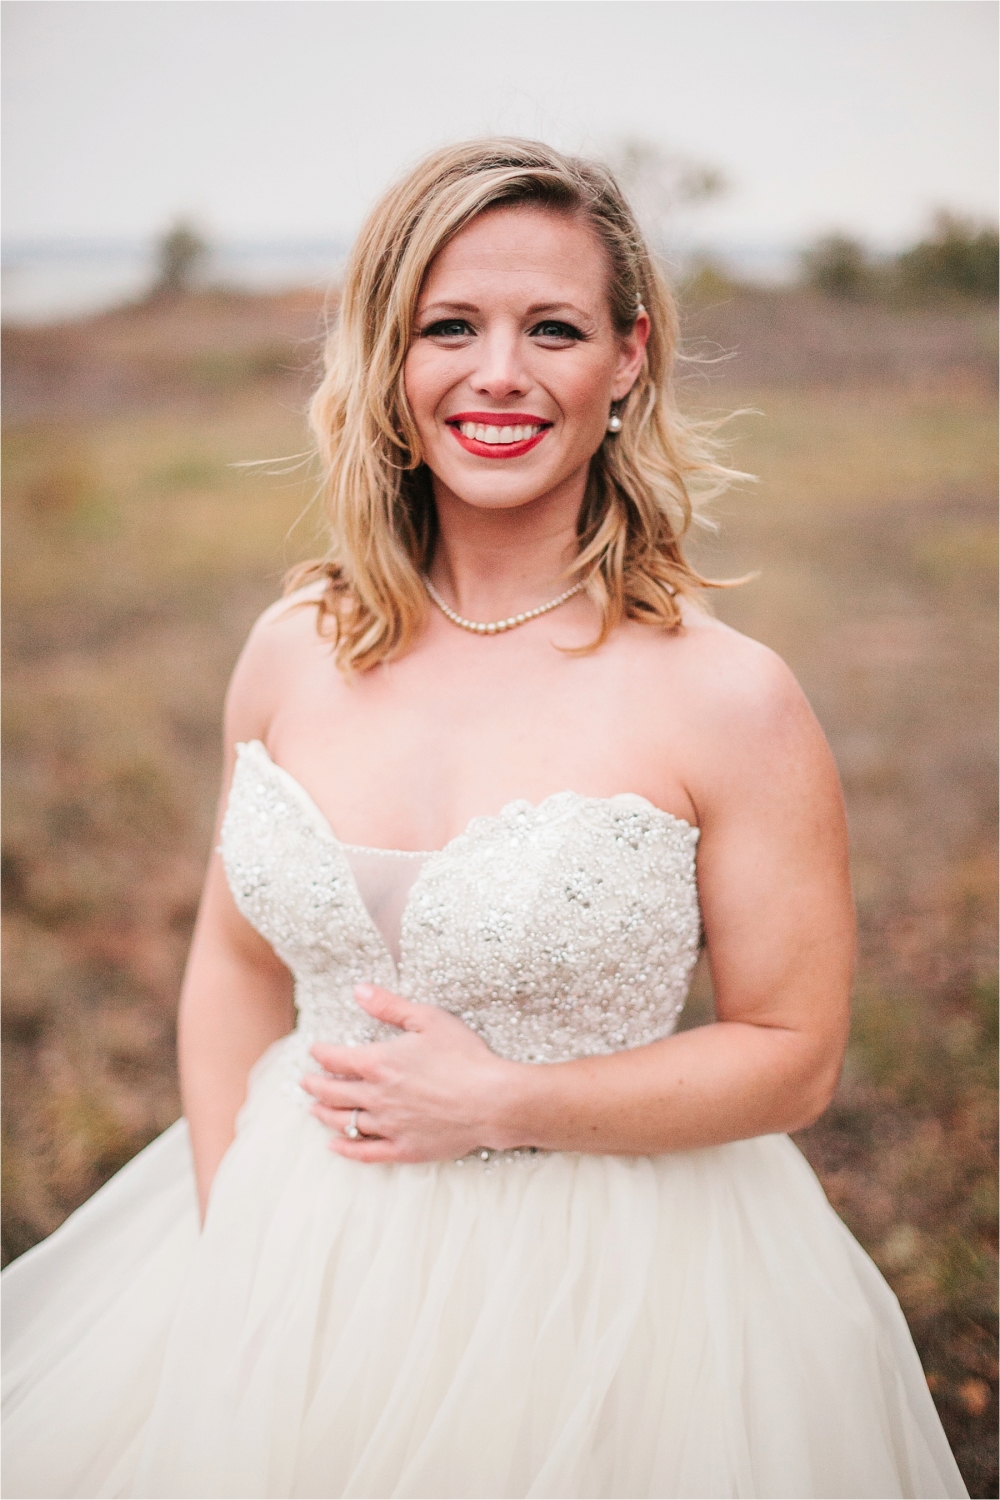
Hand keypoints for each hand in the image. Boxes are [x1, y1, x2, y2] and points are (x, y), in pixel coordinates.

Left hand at [300, 984, 518, 1162]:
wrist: (492, 1100)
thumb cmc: (464, 1056)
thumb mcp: (428, 1019)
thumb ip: (390, 1005)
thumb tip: (358, 991)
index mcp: (379, 1063)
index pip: (336, 1058)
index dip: (321, 1053)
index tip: (315, 1050)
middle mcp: (376, 1096)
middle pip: (332, 1092)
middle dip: (314, 1085)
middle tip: (304, 1081)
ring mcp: (388, 1125)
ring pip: (344, 1122)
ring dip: (323, 1114)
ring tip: (313, 1110)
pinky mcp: (403, 1148)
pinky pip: (365, 1152)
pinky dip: (345, 1148)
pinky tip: (334, 1145)